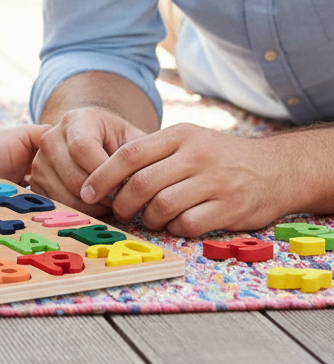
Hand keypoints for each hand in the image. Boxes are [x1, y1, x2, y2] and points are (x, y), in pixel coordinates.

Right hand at [29, 106, 147, 218]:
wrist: (91, 139)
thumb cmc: (116, 141)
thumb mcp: (131, 138)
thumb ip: (140, 154)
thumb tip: (146, 181)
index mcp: (75, 121)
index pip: (82, 148)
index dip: (104, 174)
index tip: (124, 188)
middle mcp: (51, 137)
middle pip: (72, 176)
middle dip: (101, 196)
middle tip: (122, 204)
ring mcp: (40, 160)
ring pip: (63, 194)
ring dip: (91, 208)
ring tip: (110, 206)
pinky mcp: (35, 180)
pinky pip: (56, 204)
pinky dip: (77, 212)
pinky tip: (94, 207)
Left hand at [78, 123, 285, 234]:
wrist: (275, 169)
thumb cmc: (219, 156)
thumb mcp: (188, 140)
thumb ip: (155, 153)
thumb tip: (108, 176)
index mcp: (179, 135)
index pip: (130, 154)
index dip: (103, 175)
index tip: (87, 190)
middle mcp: (196, 155)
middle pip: (141, 182)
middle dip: (121, 202)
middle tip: (118, 212)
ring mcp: (215, 180)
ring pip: (162, 205)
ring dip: (147, 218)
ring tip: (147, 220)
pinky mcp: (231, 207)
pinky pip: (188, 223)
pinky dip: (173, 228)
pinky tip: (173, 225)